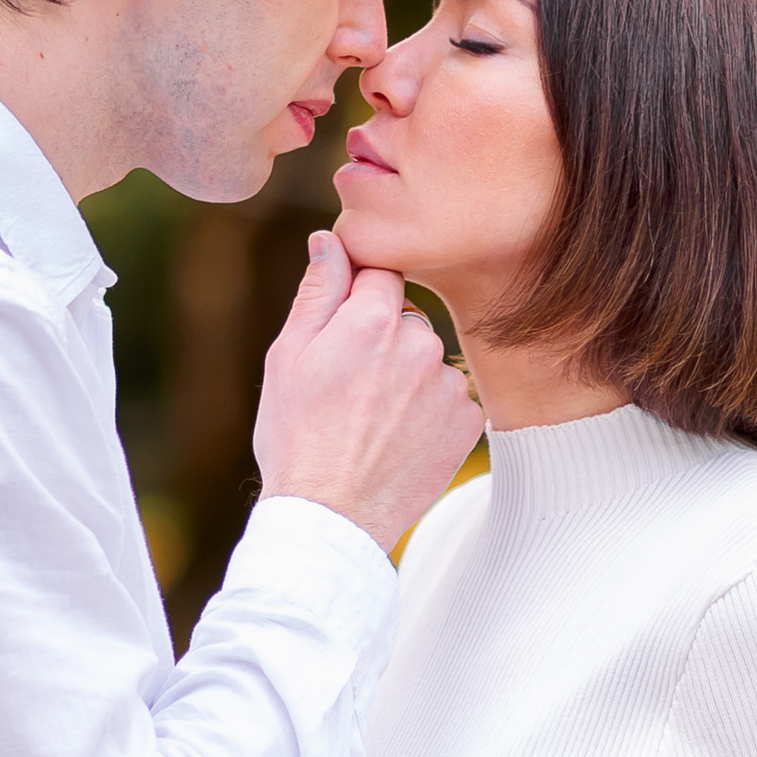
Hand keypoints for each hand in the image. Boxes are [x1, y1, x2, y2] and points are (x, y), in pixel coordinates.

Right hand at [252, 230, 482, 548]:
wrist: (332, 516)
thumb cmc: (297, 436)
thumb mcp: (288, 357)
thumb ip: (318, 292)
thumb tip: (330, 240)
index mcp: (371, 319)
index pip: (379, 276)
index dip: (357, 303)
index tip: (342, 335)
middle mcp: (420, 343)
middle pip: (407, 320)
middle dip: (383, 342)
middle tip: (350, 390)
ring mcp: (448, 385)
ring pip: (428, 362)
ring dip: (408, 380)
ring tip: (373, 422)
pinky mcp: (468, 422)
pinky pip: (450, 400)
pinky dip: (430, 415)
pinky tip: (399, 440)